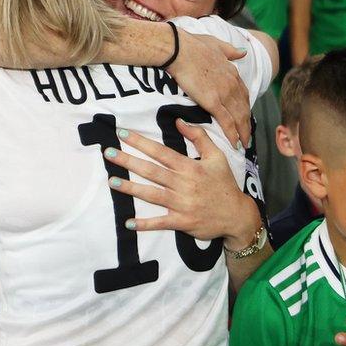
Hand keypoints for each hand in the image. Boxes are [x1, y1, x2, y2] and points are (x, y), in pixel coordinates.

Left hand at [103, 119, 251, 243]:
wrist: (237, 215)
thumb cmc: (224, 184)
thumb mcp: (217, 156)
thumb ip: (199, 137)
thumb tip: (179, 121)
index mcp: (190, 167)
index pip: (160, 152)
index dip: (141, 142)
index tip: (123, 134)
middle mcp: (183, 184)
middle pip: (151, 171)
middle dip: (129, 161)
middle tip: (108, 153)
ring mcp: (182, 204)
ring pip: (152, 194)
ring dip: (131, 189)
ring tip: (111, 181)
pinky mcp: (182, 222)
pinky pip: (161, 223)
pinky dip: (146, 224)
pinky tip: (129, 222)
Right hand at [165, 30, 250, 148]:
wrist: (179, 49)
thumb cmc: (192, 45)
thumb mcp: (216, 44)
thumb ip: (230, 50)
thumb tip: (243, 52)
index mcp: (232, 72)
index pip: (243, 93)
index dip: (245, 106)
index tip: (245, 115)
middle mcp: (232, 84)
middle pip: (244, 108)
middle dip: (247, 124)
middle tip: (247, 136)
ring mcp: (224, 93)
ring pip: (239, 117)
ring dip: (243, 132)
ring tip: (244, 144)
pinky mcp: (213, 102)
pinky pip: (227, 122)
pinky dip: (233, 134)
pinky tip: (235, 143)